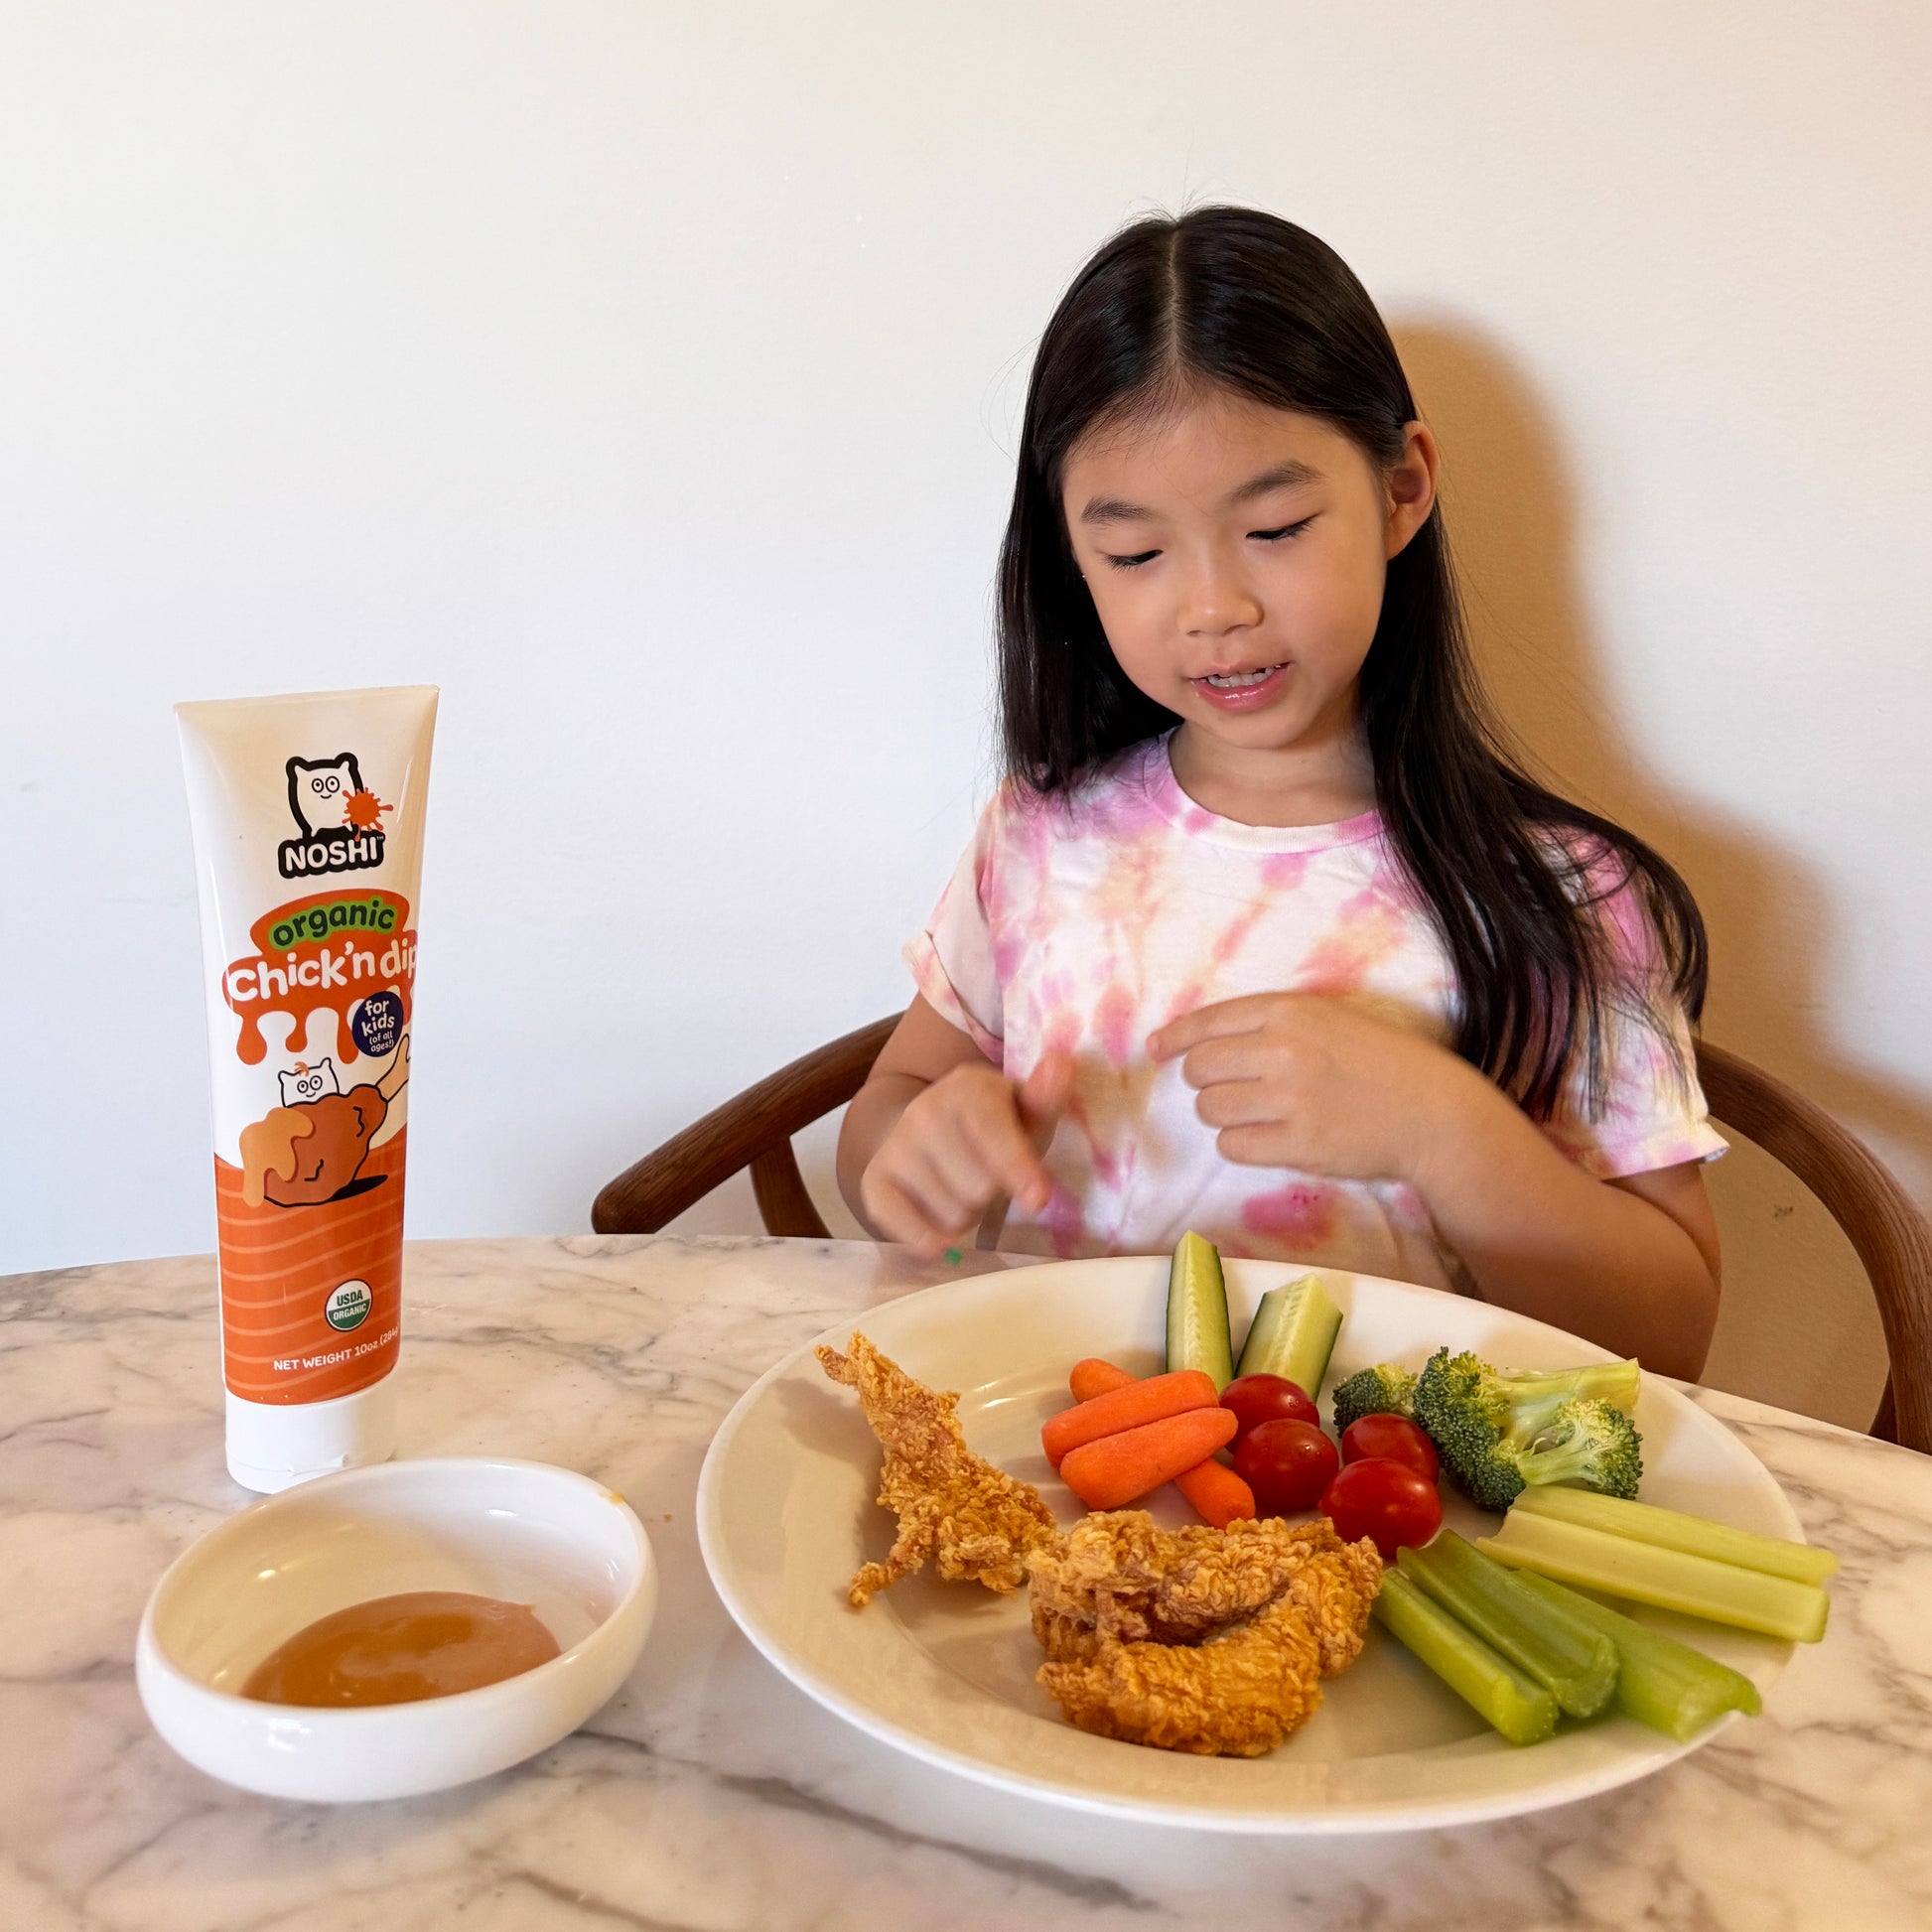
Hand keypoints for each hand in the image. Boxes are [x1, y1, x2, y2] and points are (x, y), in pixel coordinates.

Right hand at [858, 1053, 1073, 1258]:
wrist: (927, 1128)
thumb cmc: (993, 1124)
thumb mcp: (1026, 1109)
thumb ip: (1046, 1095)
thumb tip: (1062, 1064)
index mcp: (966, 1088)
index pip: (992, 1134)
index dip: (1018, 1169)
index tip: (1039, 1199)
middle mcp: (923, 1112)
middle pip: (978, 1186)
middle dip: (993, 1192)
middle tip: (989, 1177)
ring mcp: (896, 1147)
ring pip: (952, 1214)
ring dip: (967, 1215)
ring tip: (964, 1189)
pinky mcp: (874, 1181)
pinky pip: (907, 1229)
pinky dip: (929, 1238)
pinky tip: (939, 1228)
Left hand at [1147, 993, 1468, 1183]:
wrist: (1431, 1111)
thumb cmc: (1380, 1063)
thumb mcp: (1327, 1019)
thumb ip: (1268, 1024)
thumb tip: (1192, 1041)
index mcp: (1288, 1011)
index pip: (1206, 1022)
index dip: (1174, 1039)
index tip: (1158, 1051)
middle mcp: (1283, 1049)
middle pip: (1199, 1070)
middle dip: (1206, 1083)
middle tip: (1234, 1090)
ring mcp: (1290, 1098)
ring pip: (1210, 1110)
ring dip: (1224, 1116)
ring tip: (1259, 1115)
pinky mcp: (1298, 1144)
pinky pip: (1233, 1147)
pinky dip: (1242, 1146)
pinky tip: (1269, 1139)